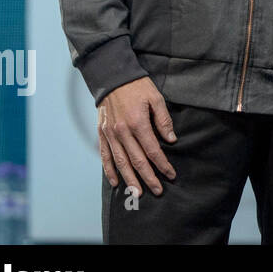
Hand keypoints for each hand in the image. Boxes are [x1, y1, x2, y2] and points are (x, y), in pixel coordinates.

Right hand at [97, 76, 176, 196]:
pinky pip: (105, 156)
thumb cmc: (138, 87)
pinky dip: (109, 170)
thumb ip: (163, 120)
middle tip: (157, 191)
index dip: (162, 164)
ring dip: (130, 179)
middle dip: (148, 177)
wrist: (112, 78)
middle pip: (137, 161)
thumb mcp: (156, 99)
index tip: (171, 174)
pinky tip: (115, 182)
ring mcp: (110, 134)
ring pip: (120, 162)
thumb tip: (171, 140)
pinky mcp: (101, 134)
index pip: (152, 150)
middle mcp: (122, 132)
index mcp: (137, 123)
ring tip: (137, 193)